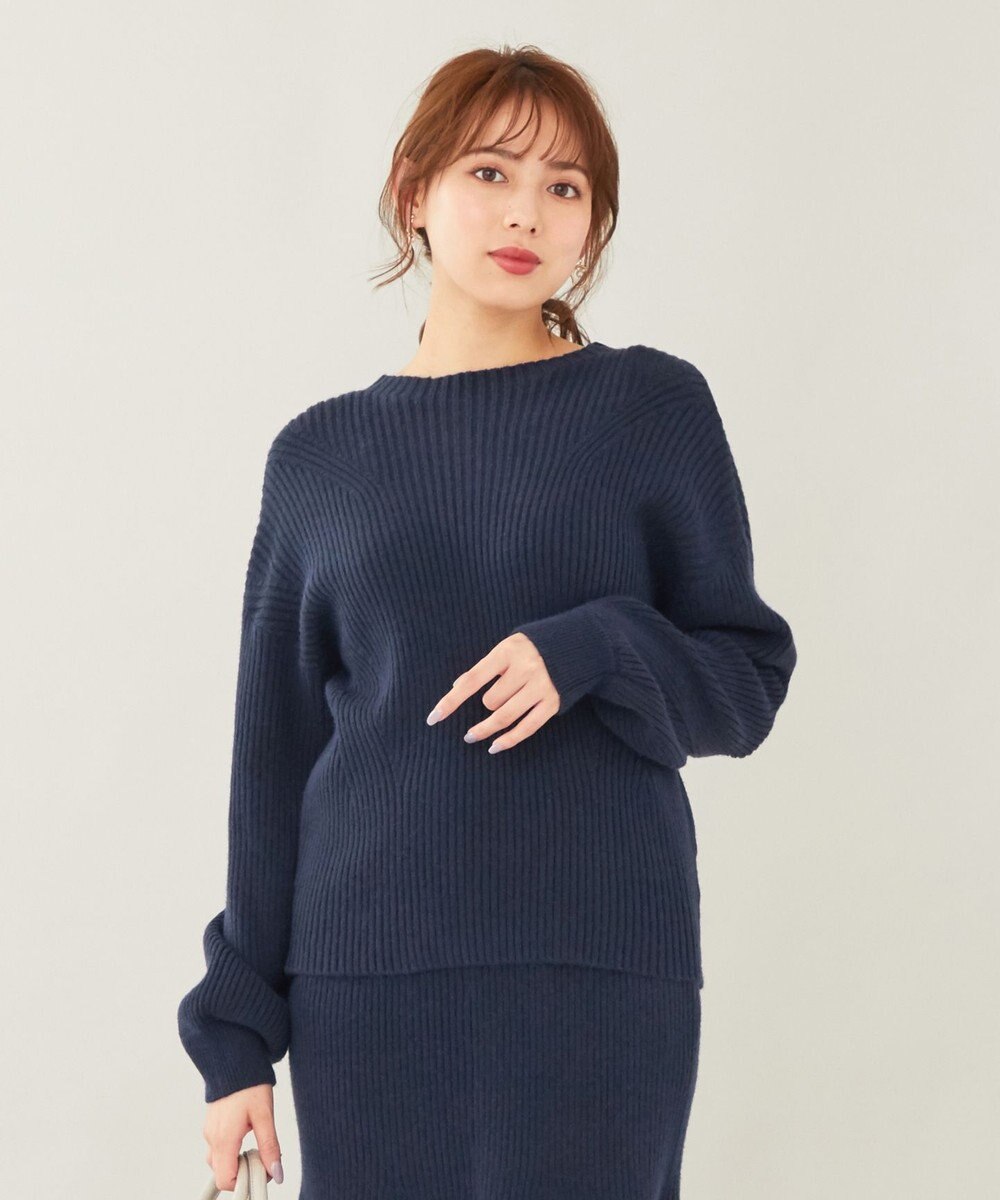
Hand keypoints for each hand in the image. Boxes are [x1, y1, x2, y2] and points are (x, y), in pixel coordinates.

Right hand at [203, 1083, 283, 1189]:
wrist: (234, 1059)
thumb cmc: (250, 1084)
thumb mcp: (265, 1115)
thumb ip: (270, 1147)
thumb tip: (277, 1173)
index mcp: (224, 1138)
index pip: (225, 1180)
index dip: (244, 1182)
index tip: (261, 1171)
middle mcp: (212, 1138)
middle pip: (221, 1173)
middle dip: (241, 1172)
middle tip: (261, 1156)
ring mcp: (209, 1131)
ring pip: (218, 1161)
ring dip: (235, 1161)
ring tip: (254, 1144)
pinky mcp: (211, 1125)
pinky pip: (217, 1148)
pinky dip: (230, 1150)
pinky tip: (245, 1134)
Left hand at [425, 631, 558, 752]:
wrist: (575, 645)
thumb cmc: (530, 648)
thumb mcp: (505, 648)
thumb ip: (483, 667)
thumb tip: (456, 687)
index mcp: (508, 651)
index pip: (472, 680)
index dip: (451, 701)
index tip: (433, 718)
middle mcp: (526, 669)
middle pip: (491, 701)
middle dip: (486, 704)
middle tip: (492, 700)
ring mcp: (541, 687)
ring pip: (504, 716)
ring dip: (487, 728)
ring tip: (472, 734)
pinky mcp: (553, 703)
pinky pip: (526, 728)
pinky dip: (508, 741)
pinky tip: (494, 746)